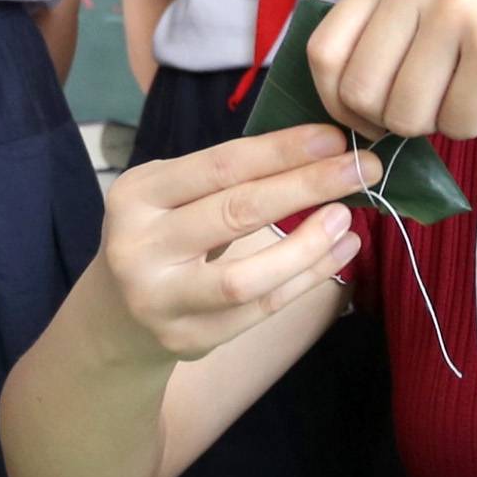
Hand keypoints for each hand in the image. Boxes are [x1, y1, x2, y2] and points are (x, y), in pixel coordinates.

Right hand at [87, 127, 373, 364]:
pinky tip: (339, 253)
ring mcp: (162, 300)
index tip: (334, 137)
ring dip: (308, 246)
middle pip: (236, 212)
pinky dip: (307, 279)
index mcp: (135, 195)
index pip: (219, 165)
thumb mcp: (168, 196)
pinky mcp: (188, 340)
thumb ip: (225, 177)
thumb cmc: (159, 237)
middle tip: (361, 169)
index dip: (281, 150)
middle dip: (306, 186)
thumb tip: (317, 149)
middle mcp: (140, 247)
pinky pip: (261, 310)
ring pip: (247, 277)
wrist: (115, 319)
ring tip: (347, 218)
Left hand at [304, 0, 476, 144]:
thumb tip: (345, 106)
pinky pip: (459, 125)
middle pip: (360, 95)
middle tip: (440, 106)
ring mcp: (456, 7)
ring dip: (442, 123)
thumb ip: (397, 26)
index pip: (323, 53)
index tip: (375, 118)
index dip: (341, 102)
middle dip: (395, 122)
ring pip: (406, 117)